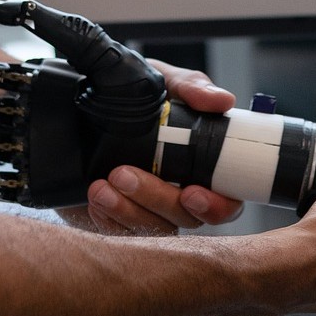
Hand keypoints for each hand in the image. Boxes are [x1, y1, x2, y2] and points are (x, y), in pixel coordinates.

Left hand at [78, 59, 244, 234]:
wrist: (90, 106)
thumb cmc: (139, 97)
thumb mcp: (163, 81)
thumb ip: (191, 86)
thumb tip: (221, 100)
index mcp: (205, 167)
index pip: (226, 202)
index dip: (215, 206)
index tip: (192, 193)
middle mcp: (182, 194)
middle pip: (185, 218)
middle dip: (156, 200)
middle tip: (124, 174)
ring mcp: (152, 211)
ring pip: (152, 229)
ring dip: (127, 211)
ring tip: (101, 187)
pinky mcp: (122, 220)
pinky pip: (121, 234)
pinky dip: (108, 219)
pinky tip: (95, 200)